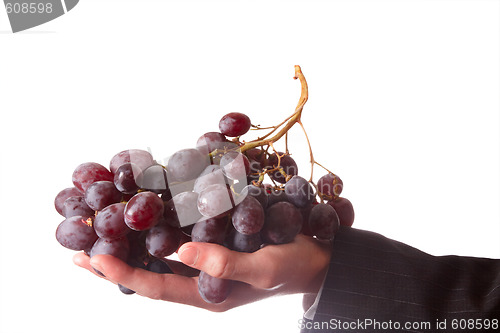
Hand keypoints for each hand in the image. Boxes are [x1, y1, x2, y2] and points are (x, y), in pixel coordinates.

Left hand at [73, 234, 331, 311]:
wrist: (315, 259)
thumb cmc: (293, 267)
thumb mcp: (265, 268)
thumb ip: (225, 265)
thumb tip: (181, 251)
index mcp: (207, 295)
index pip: (156, 287)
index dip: (123, 274)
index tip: (93, 258)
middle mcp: (199, 282)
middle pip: (147, 276)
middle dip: (114, 265)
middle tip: (79, 251)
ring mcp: (205, 265)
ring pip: (158, 259)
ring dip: (130, 247)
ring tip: (100, 236)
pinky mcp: (212, 247)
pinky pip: (176, 242)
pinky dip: (155, 232)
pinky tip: (144, 219)